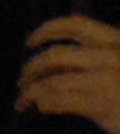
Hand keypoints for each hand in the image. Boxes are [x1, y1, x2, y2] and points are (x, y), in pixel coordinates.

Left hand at [21, 16, 119, 133]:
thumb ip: (98, 58)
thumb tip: (58, 65)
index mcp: (116, 41)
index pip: (75, 25)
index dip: (47, 29)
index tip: (30, 41)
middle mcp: (110, 55)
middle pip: (54, 55)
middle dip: (31, 67)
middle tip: (22, 80)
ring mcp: (105, 79)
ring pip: (52, 81)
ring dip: (30, 90)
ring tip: (23, 100)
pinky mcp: (101, 104)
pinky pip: (58, 101)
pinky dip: (43, 104)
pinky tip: (41, 109)